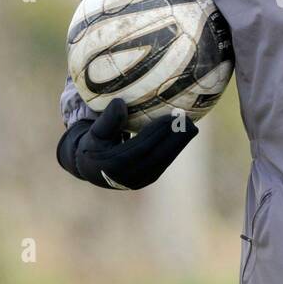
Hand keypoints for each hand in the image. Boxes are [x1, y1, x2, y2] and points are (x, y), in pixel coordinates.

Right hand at [56, 98, 198, 189]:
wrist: (91, 168)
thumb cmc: (93, 144)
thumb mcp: (94, 132)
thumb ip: (106, 120)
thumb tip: (120, 102)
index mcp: (112, 165)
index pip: (140, 148)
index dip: (156, 134)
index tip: (170, 117)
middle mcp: (127, 177)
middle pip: (156, 156)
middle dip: (174, 139)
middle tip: (188, 120)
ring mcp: (139, 181)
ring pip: (163, 161)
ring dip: (178, 143)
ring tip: (190, 125)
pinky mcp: (147, 179)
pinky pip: (163, 163)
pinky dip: (174, 148)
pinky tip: (184, 134)